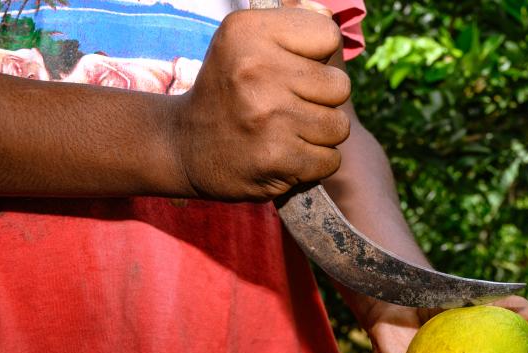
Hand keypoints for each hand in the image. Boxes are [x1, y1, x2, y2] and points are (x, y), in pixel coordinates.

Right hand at [169, 8, 350, 199]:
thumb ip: (291, 24)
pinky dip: (314, 164)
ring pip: (339, 127)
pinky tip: (286, 156)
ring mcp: (268, 116)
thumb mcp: (245, 42)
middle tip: (289, 106)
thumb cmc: (231, 89)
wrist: (186, 147)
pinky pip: (330, 160)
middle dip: (324, 100)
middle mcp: (256, 70)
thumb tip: (327, 14)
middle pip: (340, 86)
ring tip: (288, 131)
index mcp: (248, 31)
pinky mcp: (277, 158)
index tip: (293, 68)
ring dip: (321, 135)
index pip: (328, 34)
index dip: (318, 56)